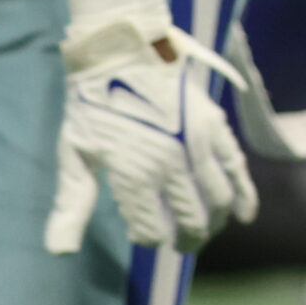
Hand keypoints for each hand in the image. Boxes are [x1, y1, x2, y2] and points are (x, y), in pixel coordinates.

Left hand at [45, 14, 258, 253]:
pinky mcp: (214, 126)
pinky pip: (236, 168)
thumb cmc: (91, 105)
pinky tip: (245, 214)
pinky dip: (245, 195)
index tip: (148, 235)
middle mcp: (170, 165)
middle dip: (188, 240)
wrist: (120, 51)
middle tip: (184, 246)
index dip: (151, 238)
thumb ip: (72, 205)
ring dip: (215, 222)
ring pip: (217, 200)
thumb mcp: (74, 155)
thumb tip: (60, 253)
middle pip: (190, 220)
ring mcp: (196, 145)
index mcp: (134, 176)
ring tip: (208, 229)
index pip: (152, 230)